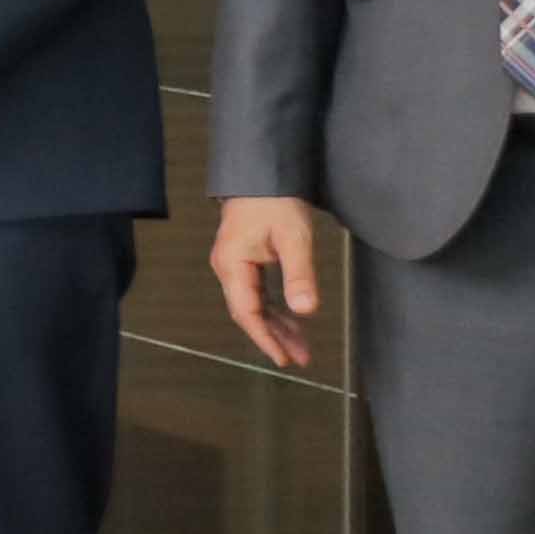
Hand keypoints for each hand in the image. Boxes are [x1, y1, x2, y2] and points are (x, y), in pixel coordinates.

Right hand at [214, 194, 334, 374]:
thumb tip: (306, 310)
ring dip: (277, 325)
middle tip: (300, 358)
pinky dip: (275, 309)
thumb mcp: (294, 238)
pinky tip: (291, 319)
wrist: (261, 175)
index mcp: (233, 265)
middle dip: (274, 337)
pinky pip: (258, 293)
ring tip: (301, 346)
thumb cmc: (275, 202)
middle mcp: (228, 269)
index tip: (283, 359)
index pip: (247, 312)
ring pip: (254, 305)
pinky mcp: (245, 260)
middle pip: (249, 313)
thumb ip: (299, 275)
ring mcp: (234, 265)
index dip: (265, 338)